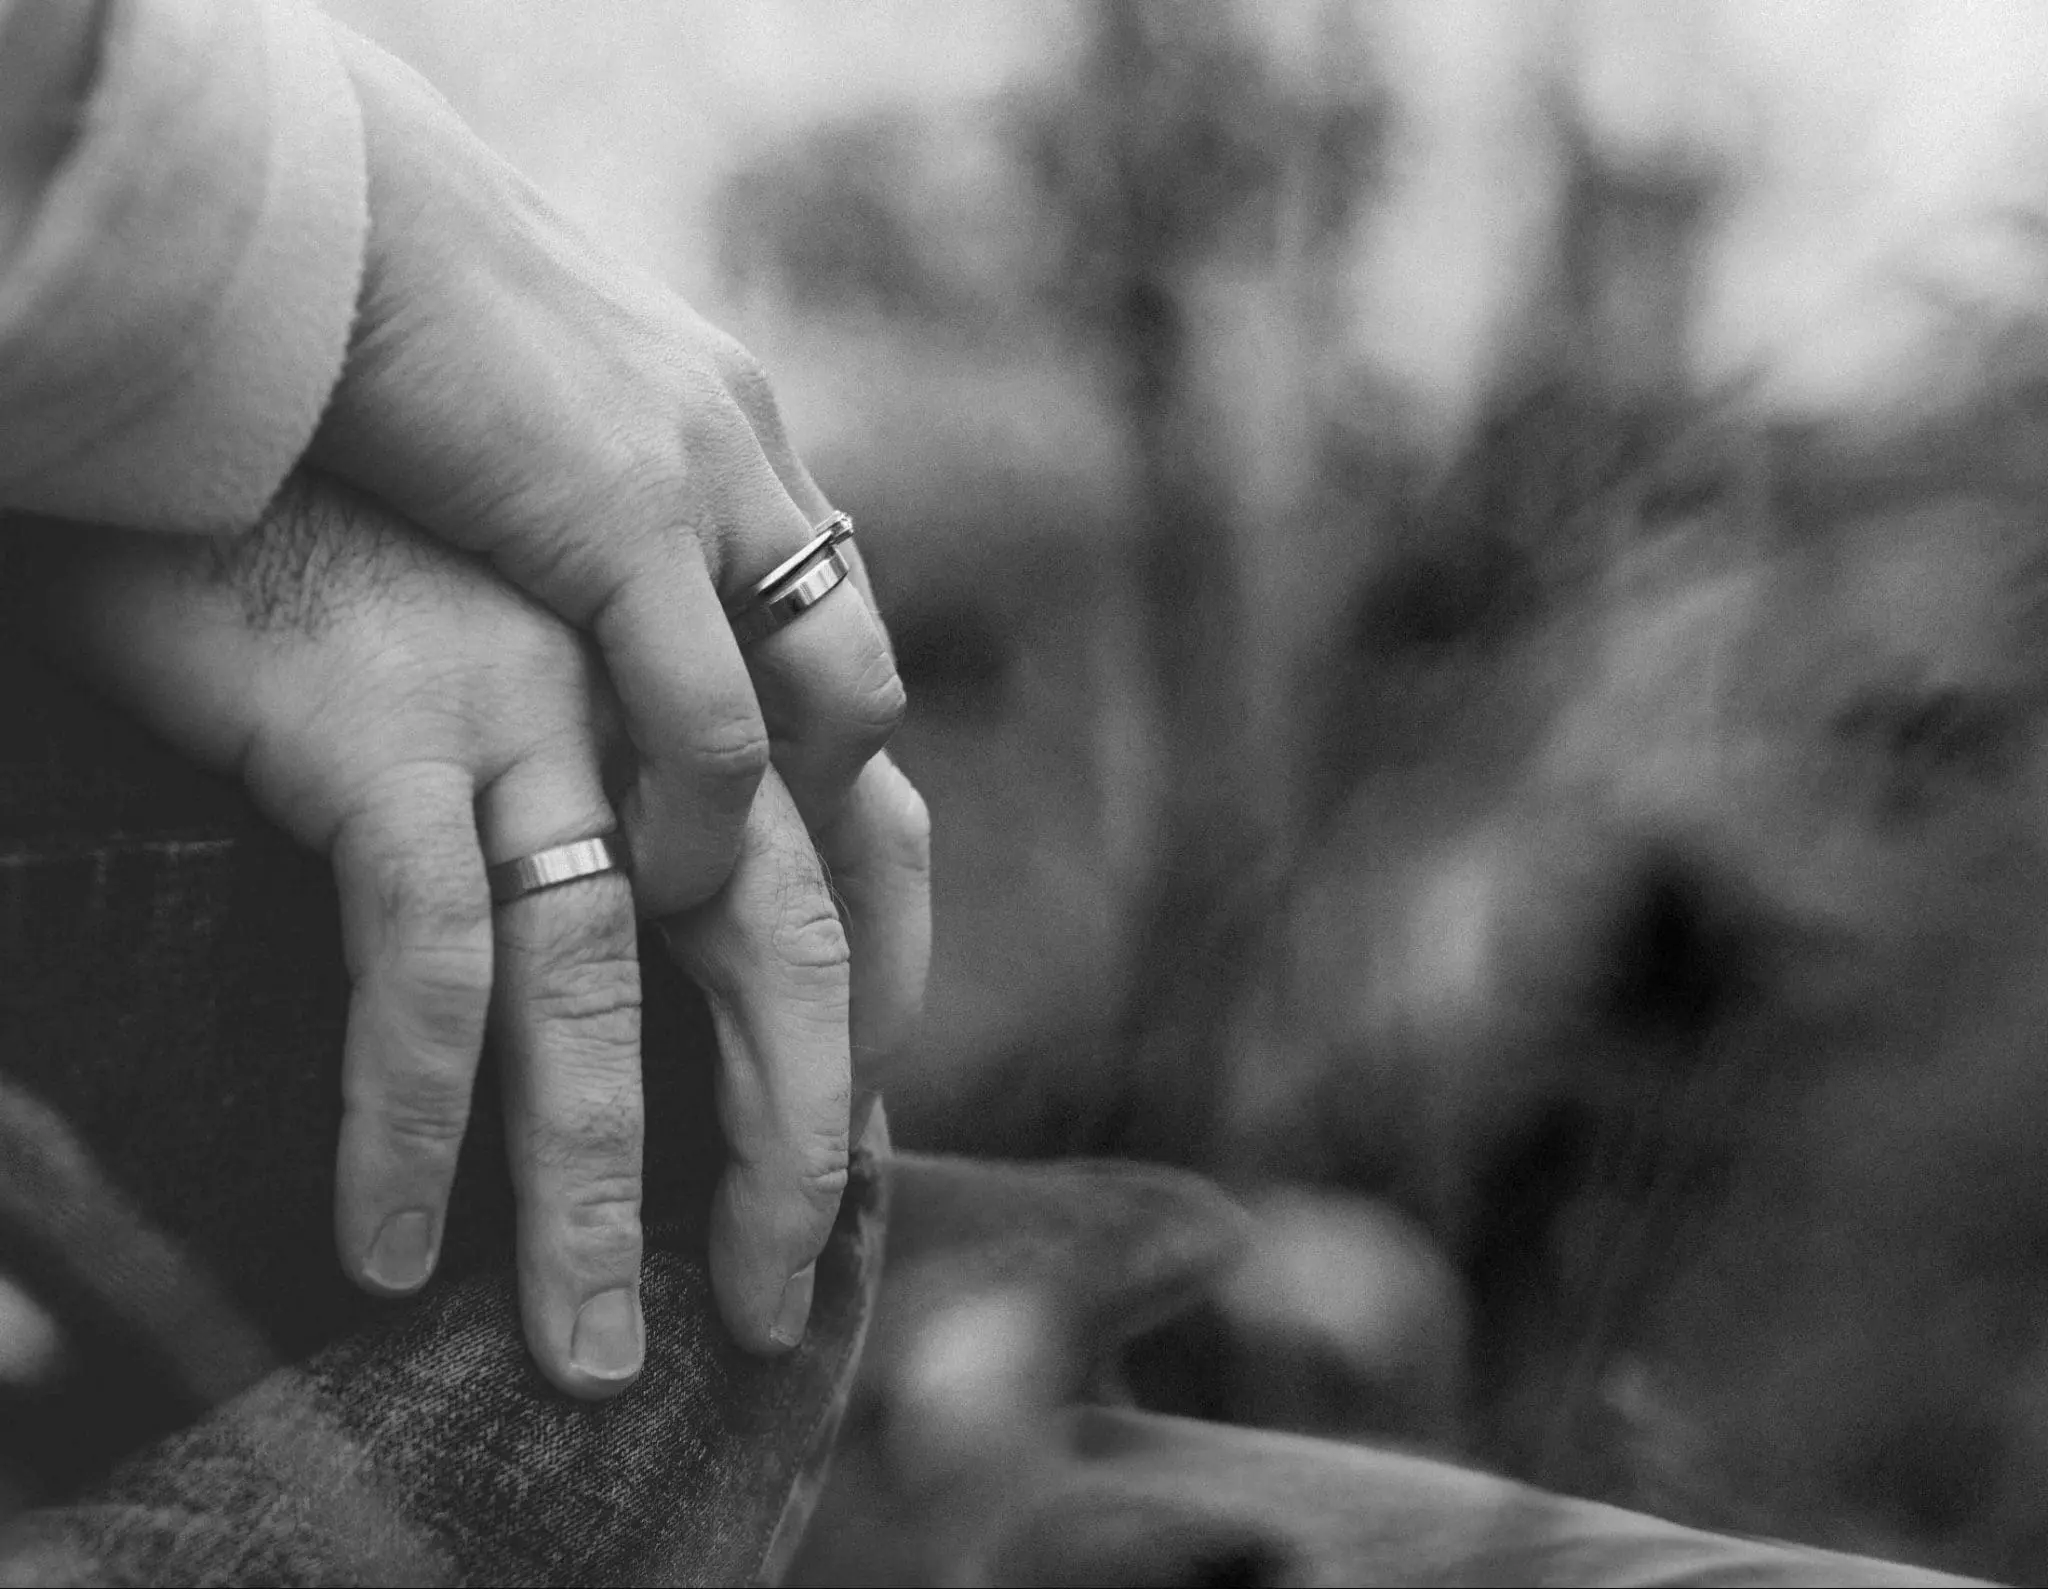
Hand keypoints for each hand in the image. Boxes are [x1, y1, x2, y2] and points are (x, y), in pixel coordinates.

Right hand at [22, 472, 928, 1395]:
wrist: (243, 355)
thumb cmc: (379, 516)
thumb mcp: (556, 603)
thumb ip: (644, 716)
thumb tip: (667, 867)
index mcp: (718, 650)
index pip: (873, 844)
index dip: (884, 1002)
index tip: (852, 1140)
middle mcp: (657, 683)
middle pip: (786, 943)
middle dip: (795, 1143)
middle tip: (770, 1301)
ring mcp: (533, 703)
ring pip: (608, 987)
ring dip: (595, 1191)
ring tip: (579, 1346)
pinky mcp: (392, 724)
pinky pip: (428, 960)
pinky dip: (411, 1118)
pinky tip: (391, 1239)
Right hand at [307, 28, 905, 916]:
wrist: (304, 196)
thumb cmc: (361, 312)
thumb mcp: (508, 416)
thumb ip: (565, 494)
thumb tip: (543, 576)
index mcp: (721, 419)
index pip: (823, 603)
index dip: (809, 736)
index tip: (768, 843)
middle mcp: (746, 446)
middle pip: (859, 659)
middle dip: (837, 799)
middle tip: (768, 899)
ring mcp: (706, 478)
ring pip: (837, 697)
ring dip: (788, 825)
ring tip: (700, 904)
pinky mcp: (627, 515)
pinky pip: (715, 721)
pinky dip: (696, 821)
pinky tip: (643, 877)